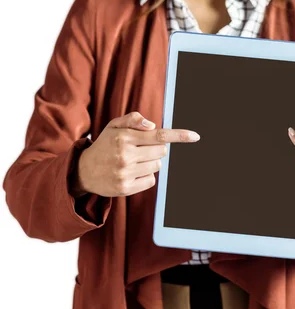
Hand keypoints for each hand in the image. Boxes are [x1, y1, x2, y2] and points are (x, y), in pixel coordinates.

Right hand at [74, 112, 199, 197]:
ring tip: (134, 160)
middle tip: (140, 148)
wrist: (84, 171)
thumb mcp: (114, 126)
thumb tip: (153, 126)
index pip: (158, 135)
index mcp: (124, 137)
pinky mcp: (126, 189)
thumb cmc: (105, 145)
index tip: (195, 136)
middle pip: (161, 151)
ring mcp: (125, 173)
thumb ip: (133, 120)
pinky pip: (151, 180)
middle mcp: (125, 155)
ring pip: (157, 166)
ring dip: (151, 161)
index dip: (179, 135)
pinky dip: (146, 176)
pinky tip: (132, 173)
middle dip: (156, 148)